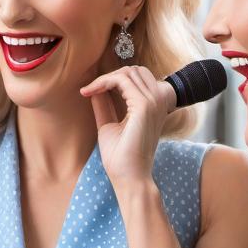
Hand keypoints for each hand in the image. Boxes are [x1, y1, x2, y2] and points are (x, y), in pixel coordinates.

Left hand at [80, 65, 172, 193]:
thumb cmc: (121, 158)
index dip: (113, 79)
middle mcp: (158, 101)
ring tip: (89, 91)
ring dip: (104, 78)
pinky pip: (121, 80)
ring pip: (127, 72)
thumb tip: (96, 88)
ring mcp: (153, 102)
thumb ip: (105, 105)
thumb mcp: (109, 125)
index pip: (137, 79)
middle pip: (134, 70)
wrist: (128, 177)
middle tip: (90, 90)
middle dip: (110, 76)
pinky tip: (90, 92)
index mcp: (153, 107)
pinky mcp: (144, 105)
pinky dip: (103, 82)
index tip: (90, 91)